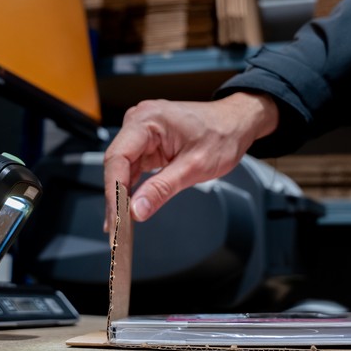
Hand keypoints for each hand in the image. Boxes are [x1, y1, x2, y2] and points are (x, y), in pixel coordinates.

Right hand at [102, 92, 277, 229]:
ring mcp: (141, 132)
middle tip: (116, 230)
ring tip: (121, 226)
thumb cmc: (222, 134)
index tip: (115, 218)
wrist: (236, 123)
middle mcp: (139, 122)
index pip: (118, 158)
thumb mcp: (194, 167)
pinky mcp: (146, 144)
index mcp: (147, 120)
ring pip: (121, 169)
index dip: (113, 191)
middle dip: (115, 198)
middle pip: (116, 164)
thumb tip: (137, 210)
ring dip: (121, 197)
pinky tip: (129, 208)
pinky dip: (131, 189)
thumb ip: (162, 189)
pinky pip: (132, 168)